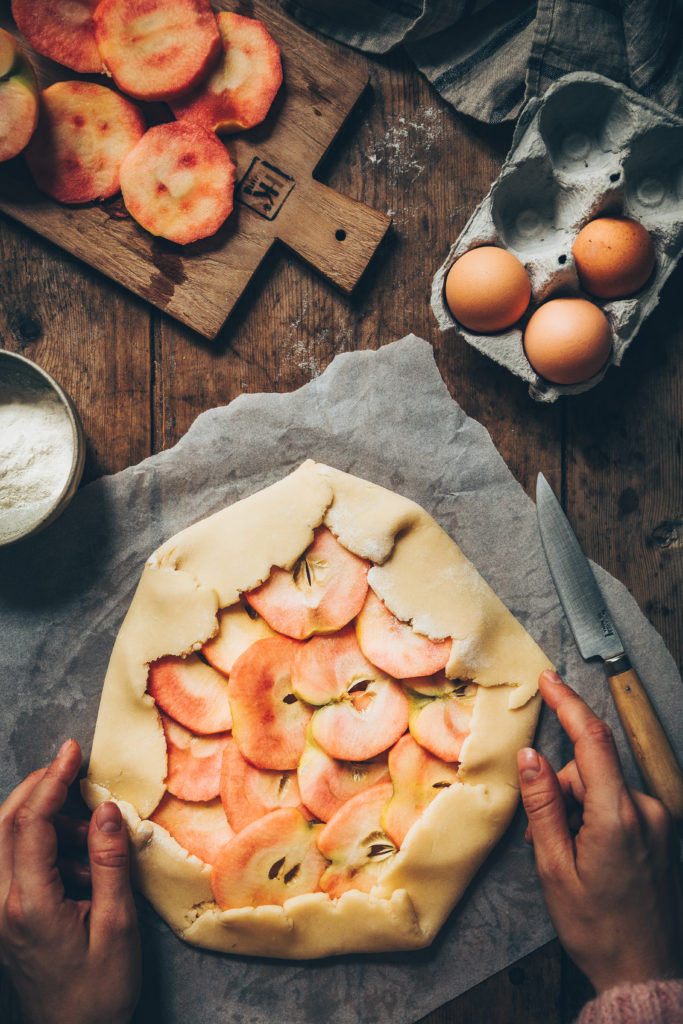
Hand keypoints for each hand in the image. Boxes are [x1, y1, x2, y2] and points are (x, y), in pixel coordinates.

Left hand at [0, 739, 140, 1023]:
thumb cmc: (99, 989)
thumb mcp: (117, 924)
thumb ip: (108, 861)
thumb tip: (106, 809)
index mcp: (29, 904)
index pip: (31, 824)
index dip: (52, 781)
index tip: (72, 752)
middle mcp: (0, 904)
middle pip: (4, 824)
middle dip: (38, 788)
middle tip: (73, 770)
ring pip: (3, 840)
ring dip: (42, 819)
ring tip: (90, 834)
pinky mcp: (4, 917)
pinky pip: (11, 862)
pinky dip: (42, 844)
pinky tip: (78, 861)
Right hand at [517, 670, 682, 993]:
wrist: (640, 970)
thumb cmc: (595, 926)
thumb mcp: (554, 867)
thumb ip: (542, 805)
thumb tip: (530, 756)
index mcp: (618, 817)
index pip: (592, 741)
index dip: (568, 704)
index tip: (548, 680)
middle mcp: (645, 811)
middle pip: (590, 769)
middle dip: (559, 789)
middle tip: (540, 834)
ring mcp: (657, 820)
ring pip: (601, 787)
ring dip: (574, 807)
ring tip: (563, 853)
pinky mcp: (659, 830)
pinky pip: (617, 803)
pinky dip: (593, 816)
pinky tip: (583, 850)